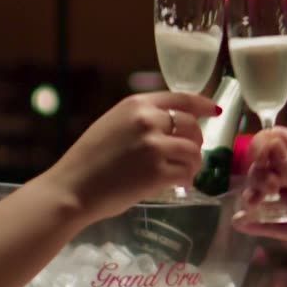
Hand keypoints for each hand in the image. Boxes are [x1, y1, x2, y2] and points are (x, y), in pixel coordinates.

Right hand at [38, 92, 213, 222]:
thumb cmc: (88, 161)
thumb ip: (140, 120)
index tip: (214, 111)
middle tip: (187, 156)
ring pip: (193, 151)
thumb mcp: (112, 124)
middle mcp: (148, 120)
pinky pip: (186, 173)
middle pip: (192, 125)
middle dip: (196, 142)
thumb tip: (171, 125)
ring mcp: (154, 145)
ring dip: (192, 164)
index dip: (202, 104)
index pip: (180, 98)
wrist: (72, 188)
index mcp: (136, 104)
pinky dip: (186, 180)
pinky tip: (177, 185)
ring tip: (182, 173)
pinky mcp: (158, 171)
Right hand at [231, 127, 286, 261]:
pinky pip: (277, 227)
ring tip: (250, 207)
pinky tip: (244, 224)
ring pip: (269, 198)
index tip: (257, 160)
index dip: (263, 148)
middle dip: (258, 176)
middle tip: (262, 189)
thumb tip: (270, 147)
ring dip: (254, 200)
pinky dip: (260, 226)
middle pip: (268, 170)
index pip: (279, 142)